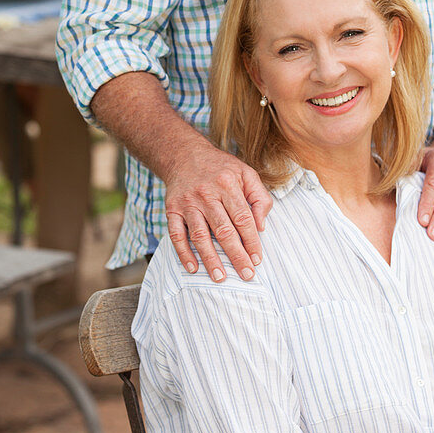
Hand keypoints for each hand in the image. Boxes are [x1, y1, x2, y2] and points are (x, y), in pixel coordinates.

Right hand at [164, 141, 271, 281]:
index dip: (252, 241)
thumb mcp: (246, 173)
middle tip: (246, 274)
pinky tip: (193, 267)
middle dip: (236, 255)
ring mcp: (188, 203)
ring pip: (200, 235)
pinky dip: (183, 252)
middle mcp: (207, 194)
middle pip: (224, 230)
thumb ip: (259, 197)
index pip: (243, 218)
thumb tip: (261, 226)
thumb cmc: (221, 168)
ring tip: (220, 277)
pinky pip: (176, 234)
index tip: (257, 259)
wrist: (185, 155)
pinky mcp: (172, 209)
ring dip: (211, 259)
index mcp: (228, 185)